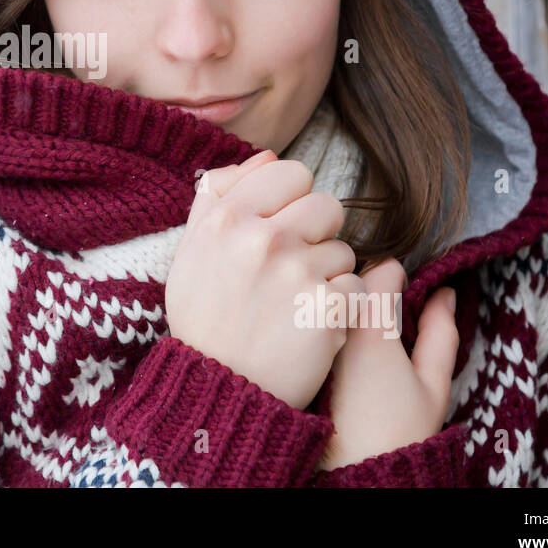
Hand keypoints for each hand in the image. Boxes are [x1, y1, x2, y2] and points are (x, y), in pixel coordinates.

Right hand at [166, 148, 363, 410]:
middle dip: (317, 235)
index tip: (281, 229)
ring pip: (343, 250)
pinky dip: (341, 309)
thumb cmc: (205, 318)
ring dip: (328, 276)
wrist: (219, 390)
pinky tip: (312, 325)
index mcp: (226, 217)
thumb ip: (219, 196)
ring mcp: (297, 273)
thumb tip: (266, 157)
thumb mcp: (191, 250)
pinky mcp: (328, 309)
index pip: (290, 171)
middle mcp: (262, 237)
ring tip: (296, 304)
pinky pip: (357, 288)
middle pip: (327, 205)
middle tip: (292, 269)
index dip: (292, 200)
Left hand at [316, 257, 458, 470]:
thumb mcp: (433, 384)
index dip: (400, 277)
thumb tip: (442, 292)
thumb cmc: (397, 435)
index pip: (382, 269)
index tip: (407, 294)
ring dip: (341, 301)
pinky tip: (334, 349)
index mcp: (371, 327)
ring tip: (359, 334)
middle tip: (385, 313)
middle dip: (367, 286)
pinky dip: (321, 321)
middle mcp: (332, 326)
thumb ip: (441, 331)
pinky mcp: (297, 355)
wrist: (352, 474)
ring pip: (324, 296)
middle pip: (348, 277)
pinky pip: (307, 319)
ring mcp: (309, 339)